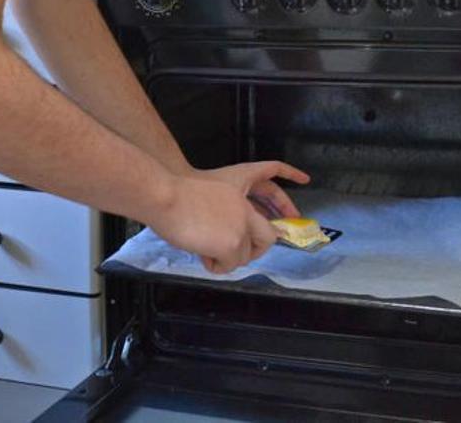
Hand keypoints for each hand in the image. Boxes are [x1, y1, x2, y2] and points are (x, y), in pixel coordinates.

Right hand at [145, 161, 310, 273]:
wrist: (165, 197)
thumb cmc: (175, 196)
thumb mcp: (208, 198)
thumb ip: (223, 213)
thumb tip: (224, 235)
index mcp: (239, 194)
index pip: (267, 198)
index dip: (276, 210)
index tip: (295, 198)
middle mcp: (245, 210)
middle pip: (268, 238)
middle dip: (256, 251)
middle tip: (235, 256)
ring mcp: (240, 228)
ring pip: (245, 256)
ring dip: (227, 259)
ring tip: (206, 251)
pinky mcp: (231, 244)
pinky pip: (229, 266)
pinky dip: (216, 266)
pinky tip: (202, 255)